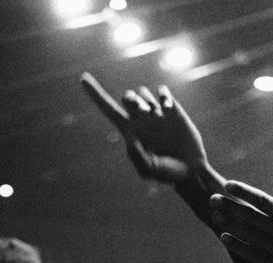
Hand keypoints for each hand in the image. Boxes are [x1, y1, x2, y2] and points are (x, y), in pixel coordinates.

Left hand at [81, 73, 207, 183]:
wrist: (190, 169)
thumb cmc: (167, 173)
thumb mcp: (150, 169)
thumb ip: (138, 157)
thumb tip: (129, 139)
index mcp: (130, 131)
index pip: (108, 108)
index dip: (95, 93)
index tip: (82, 78)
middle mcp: (140, 120)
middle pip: (127, 97)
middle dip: (132, 100)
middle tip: (144, 114)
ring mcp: (155, 113)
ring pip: (143, 92)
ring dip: (148, 101)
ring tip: (159, 118)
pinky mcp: (172, 109)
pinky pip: (162, 91)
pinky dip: (163, 96)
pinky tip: (168, 109)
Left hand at [209, 167, 272, 262]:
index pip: (262, 200)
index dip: (244, 192)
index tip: (228, 185)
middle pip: (250, 215)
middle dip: (230, 206)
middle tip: (212, 199)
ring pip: (249, 233)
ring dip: (230, 224)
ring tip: (215, 215)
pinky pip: (253, 253)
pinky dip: (238, 245)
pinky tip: (224, 237)